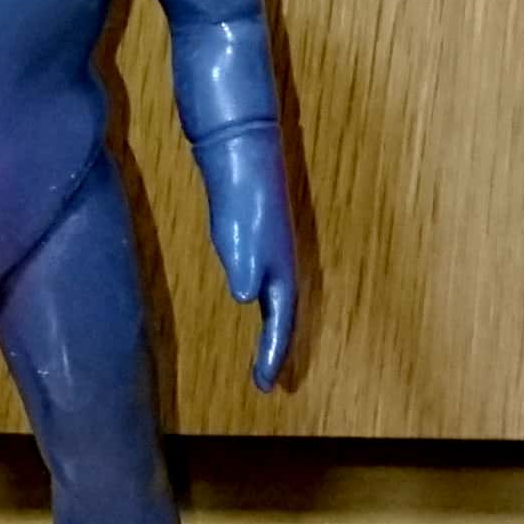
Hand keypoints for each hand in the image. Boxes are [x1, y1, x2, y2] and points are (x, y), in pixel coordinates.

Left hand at [195, 123, 296, 390]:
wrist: (238, 139)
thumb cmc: (240, 180)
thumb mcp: (238, 221)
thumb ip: (244, 257)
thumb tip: (244, 295)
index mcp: (279, 259)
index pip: (282, 315)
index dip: (276, 350)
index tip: (267, 383)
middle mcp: (280, 255)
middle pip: (285, 311)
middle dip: (278, 346)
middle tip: (267, 380)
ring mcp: (268, 242)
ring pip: (277, 295)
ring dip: (271, 327)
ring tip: (261, 354)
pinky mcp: (253, 229)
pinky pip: (262, 277)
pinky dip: (258, 298)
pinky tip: (246, 297)